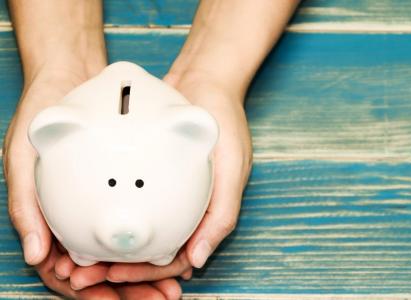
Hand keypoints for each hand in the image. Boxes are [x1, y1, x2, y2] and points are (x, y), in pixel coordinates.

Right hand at [3, 66, 182, 298]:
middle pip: (102, 271)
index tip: (119, 299)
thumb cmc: (39, 121)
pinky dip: (152, 242)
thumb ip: (26, 205)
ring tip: (173, 287)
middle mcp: (73, 222)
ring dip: (144, 274)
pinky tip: (174, 249)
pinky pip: (137, 225)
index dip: (93, 293)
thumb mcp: (23, 159)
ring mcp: (96, 210)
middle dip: (129, 291)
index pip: (68, 274)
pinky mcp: (118, 194)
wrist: (70, 83)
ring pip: (122, 254)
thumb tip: (35, 255)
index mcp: (48, 223)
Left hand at [103, 71, 252, 285]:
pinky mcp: (147, 173)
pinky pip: (125, 197)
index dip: (148, 273)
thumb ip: (221, 213)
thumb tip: (198, 259)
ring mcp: (165, 191)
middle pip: (151, 250)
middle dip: (121, 268)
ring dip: (109, 248)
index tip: (116, 274)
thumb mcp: (232, 166)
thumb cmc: (225, 122)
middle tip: (86, 274)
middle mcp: (185, 207)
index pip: (177, 258)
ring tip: (77, 258)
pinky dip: (108, 212)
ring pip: (137, 230)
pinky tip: (84, 219)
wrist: (203, 80)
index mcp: (206, 214)